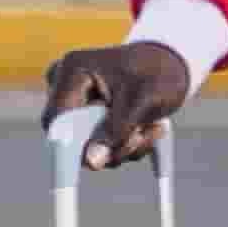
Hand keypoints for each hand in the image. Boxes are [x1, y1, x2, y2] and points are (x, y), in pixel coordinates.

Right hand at [41, 35, 195, 169]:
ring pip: (88, 148)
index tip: (95, 160)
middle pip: (72, 139)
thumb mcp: (144, 100)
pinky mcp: (86, 119)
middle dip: (109, 147)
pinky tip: (143, 128)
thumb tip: (91, 161)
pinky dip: (123, 145)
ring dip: (122, 147)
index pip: (57, 120)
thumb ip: (117, 130)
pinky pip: (98, 147)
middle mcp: (67, 87)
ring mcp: (75, 104)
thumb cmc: (159, 72)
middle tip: (140, 137)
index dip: (69, 148)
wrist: (170, 65)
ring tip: (149, 127)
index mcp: (74, 71)